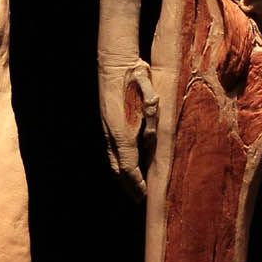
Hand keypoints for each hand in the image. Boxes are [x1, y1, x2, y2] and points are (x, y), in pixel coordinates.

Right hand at [100, 58, 156, 197]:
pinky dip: (120, 164)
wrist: (114, 63)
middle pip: (119, 168)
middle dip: (128, 186)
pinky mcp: (108, 125)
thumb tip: (154, 121)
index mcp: (122, 129)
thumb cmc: (135, 75)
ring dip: (123, 177)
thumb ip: (151, 107)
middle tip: (138, 199)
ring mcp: (107, 130)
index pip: (129, 165)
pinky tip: (126, 167)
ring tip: (132, 189)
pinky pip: (113, 151)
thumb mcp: (147, 88)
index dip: (136, 182)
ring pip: (114, 161)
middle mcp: (112, 133)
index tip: (144, 194)